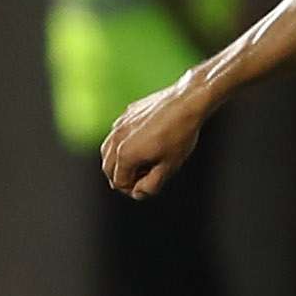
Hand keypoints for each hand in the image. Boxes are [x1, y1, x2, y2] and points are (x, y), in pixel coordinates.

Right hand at [101, 79, 208, 197]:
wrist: (187, 102)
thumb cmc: (180, 135)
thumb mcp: (169, 167)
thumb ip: (151, 185)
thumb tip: (138, 193)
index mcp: (124, 155)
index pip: (119, 183)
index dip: (134, 189)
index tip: (150, 184)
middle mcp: (116, 139)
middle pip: (108, 169)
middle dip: (124, 177)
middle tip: (146, 176)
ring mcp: (118, 125)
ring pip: (108, 151)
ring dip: (120, 162)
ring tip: (144, 162)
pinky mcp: (125, 114)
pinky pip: (117, 135)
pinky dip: (123, 145)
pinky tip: (145, 143)